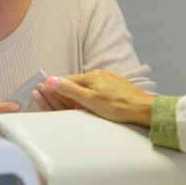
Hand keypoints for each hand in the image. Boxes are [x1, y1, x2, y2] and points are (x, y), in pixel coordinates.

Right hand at [35, 70, 155, 126]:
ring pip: (89, 86)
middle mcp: (101, 75)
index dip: (55, 87)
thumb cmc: (117, 106)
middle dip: (64, 90)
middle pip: (77, 83)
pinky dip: (91, 95)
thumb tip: (51, 80)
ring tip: (69, 100)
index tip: (43, 91)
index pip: (67, 81)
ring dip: (78, 93)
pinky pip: (99, 90)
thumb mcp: (89, 99)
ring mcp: (111, 80)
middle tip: (50, 95)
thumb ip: (69, 90)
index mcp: (92, 76)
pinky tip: (92, 101)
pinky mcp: (118, 88)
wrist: (143, 110)